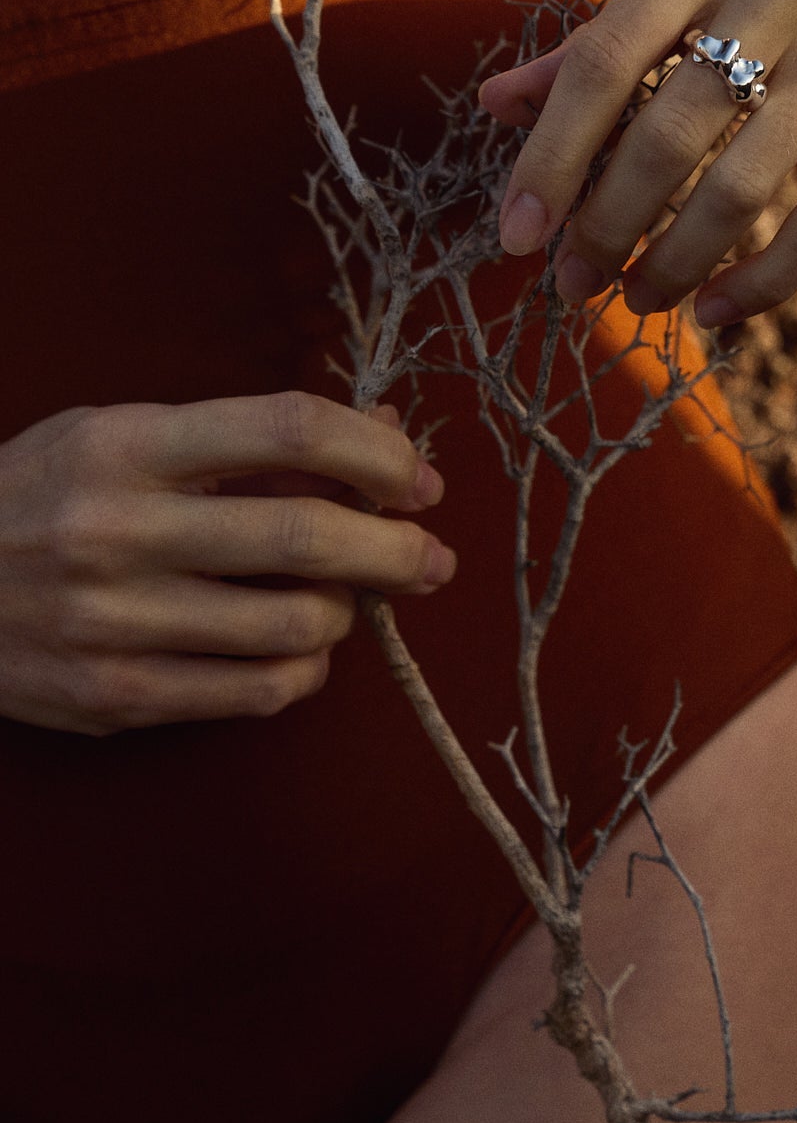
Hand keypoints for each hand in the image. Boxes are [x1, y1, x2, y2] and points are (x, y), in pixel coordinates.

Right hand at [0, 391, 454, 734]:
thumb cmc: (37, 495)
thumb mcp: (119, 434)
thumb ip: (243, 436)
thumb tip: (380, 426)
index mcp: (126, 446)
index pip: (288, 429)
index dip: (375, 451)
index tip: (415, 476)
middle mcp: (119, 530)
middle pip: (306, 535)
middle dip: (397, 548)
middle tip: (432, 554)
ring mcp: (114, 621)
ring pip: (294, 625)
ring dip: (348, 612)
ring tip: (347, 598)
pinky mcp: (112, 696)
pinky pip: (252, 693)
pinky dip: (303, 672)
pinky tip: (302, 649)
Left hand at [478, 0, 796, 326]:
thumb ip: (600, 38)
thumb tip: (494, 104)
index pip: (606, 60)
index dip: (552, 156)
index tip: (516, 234)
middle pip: (668, 133)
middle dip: (607, 225)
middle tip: (572, 281)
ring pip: (742, 188)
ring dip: (675, 262)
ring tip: (637, 297)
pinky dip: (762, 282)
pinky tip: (717, 310)